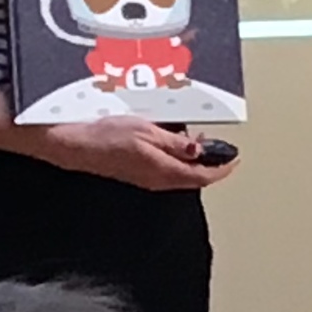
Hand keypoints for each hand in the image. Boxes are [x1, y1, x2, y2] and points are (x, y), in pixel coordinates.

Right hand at [36, 116, 236, 191]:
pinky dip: (178, 159)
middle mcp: (158, 180)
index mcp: (164, 171)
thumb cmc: (108, 136)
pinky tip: (174, 143)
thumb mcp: (148, 132)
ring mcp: (147, 178)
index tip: (234, 159)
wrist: (78, 146)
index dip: (221, 168)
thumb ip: (176, 143)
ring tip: (199, 140)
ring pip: (181, 174)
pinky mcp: (138, 173)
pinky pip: (167, 170)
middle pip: (194, 177)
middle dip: (210, 162)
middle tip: (219, 145)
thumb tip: (200, 150)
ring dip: (194, 159)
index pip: (203, 176)